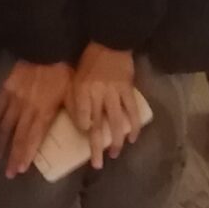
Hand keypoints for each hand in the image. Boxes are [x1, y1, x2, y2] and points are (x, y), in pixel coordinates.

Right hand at [0, 59, 73, 179]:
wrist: (46, 47)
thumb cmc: (64, 71)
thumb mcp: (75, 92)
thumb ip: (77, 112)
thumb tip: (85, 128)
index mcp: (43, 112)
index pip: (32, 139)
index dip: (25, 155)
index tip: (20, 169)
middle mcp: (26, 109)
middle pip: (17, 136)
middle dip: (12, 155)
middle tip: (8, 172)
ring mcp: (14, 98)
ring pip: (5, 124)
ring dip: (1, 141)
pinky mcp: (7, 87)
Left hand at [66, 42, 141, 170]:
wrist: (109, 42)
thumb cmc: (88, 62)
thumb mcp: (74, 79)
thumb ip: (76, 100)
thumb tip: (81, 123)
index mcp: (81, 91)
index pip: (81, 116)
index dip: (83, 128)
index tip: (84, 138)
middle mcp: (97, 94)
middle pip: (97, 125)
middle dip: (96, 147)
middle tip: (97, 165)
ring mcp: (114, 93)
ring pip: (116, 121)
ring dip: (116, 141)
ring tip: (115, 154)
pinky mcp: (128, 90)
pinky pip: (132, 111)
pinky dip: (134, 126)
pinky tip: (133, 138)